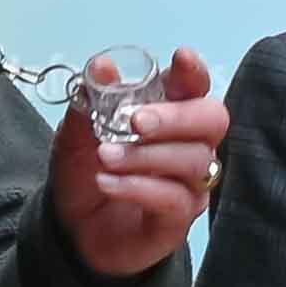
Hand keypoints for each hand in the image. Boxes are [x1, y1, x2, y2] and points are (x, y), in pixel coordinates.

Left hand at [51, 48, 224, 277]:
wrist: (72, 227)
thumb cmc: (86, 172)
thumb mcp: (76, 132)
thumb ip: (92, 100)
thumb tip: (103, 67)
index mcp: (169, 115)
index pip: (195, 87)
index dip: (194, 72)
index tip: (182, 59)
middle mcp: (190, 145)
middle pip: (213, 120)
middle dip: (176, 117)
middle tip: (136, 121)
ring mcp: (189, 184)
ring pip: (194, 160)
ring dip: (145, 155)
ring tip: (105, 158)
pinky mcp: (179, 219)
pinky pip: (174, 198)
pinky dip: (138, 187)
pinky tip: (108, 183)